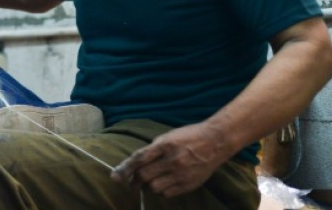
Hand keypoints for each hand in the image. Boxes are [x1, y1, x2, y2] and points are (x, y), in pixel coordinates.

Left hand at [110, 122, 231, 197]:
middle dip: (133, 180)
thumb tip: (133, 164)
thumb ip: (152, 150)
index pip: (139, 159)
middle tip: (131, 182)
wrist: (216, 141)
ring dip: (147, 186)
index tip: (115, 177)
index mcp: (165, 144)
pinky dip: (160, 191)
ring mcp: (182, 173)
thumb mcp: (167, 136)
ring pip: (154, 187)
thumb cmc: (188, 136)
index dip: (125, 169)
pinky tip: (162, 184)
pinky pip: (167, 194)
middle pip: (144, 175)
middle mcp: (173, 160)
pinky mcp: (190, 184)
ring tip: (148, 182)